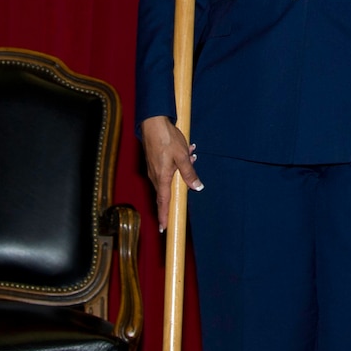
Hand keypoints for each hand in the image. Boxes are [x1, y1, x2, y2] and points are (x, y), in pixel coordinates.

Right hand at [140, 115, 200, 231]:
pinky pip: (167, 168)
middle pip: (168, 189)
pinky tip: (186, 150)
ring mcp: (153, 168)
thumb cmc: (166, 138)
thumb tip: (197, 187)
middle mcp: (155, 176)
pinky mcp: (154, 161)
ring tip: (191, 154)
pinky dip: (177, 162)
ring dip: (181, 169)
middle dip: (181, 185)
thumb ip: (189, 172)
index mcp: (162, 178)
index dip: (163, 215)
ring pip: (169, 177)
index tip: (164, 228)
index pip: (163, 202)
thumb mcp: (182, 156)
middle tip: (189, 169)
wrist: (152, 122)